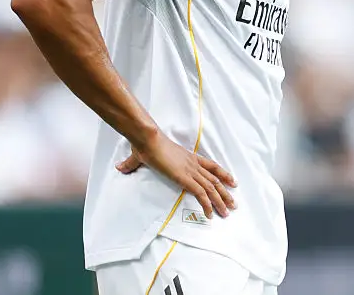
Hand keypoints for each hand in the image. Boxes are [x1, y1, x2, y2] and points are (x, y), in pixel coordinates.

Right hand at [116, 131, 236, 218]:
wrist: (147, 138)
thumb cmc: (146, 144)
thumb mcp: (142, 155)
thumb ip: (132, 164)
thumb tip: (120, 167)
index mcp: (188, 157)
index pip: (211, 166)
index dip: (223, 174)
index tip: (232, 182)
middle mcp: (193, 164)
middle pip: (215, 179)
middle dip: (225, 193)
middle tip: (233, 204)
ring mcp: (190, 171)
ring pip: (211, 188)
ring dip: (220, 201)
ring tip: (227, 212)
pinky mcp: (184, 178)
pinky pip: (201, 193)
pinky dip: (207, 205)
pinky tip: (210, 214)